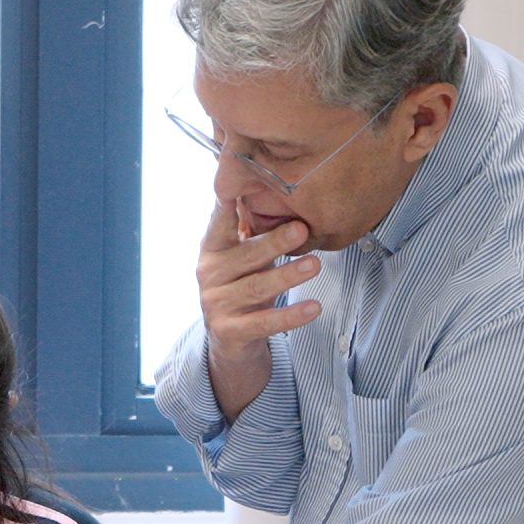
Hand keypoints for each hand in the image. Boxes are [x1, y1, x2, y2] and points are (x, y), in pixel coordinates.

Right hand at [197, 199, 320, 417]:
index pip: (221, 222)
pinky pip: (265, 322)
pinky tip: (313, 307)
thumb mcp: (243, 254)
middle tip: (301, 229)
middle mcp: (209, 274)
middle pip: (245, 255)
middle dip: (274, 242)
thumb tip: (274, 186)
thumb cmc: (242, 284)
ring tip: (315, 265)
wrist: (230, 338)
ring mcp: (216, 304)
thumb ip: (252, 228)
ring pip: (257, 288)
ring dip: (287, 276)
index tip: (246, 187)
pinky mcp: (230, 331)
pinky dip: (291, 315)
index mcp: (212, 248)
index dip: (231, 204)